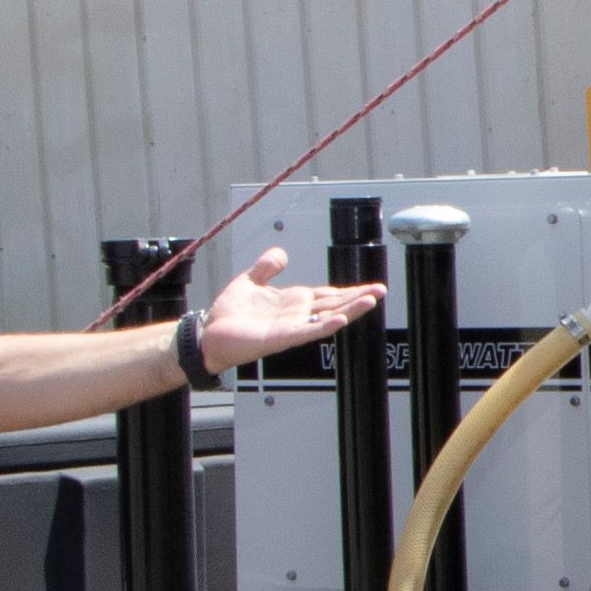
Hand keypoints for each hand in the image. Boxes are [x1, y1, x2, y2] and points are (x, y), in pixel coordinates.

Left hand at [193, 249, 388, 372]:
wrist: (209, 334)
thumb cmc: (228, 314)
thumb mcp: (249, 281)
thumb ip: (266, 267)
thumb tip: (280, 253)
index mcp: (293, 301)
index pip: (328, 295)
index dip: (349, 290)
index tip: (370, 286)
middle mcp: (296, 315)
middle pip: (334, 304)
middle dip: (358, 298)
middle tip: (381, 291)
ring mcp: (291, 327)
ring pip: (327, 318)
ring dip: (350, 311)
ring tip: (371, 301)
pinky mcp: (281, 338)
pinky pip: (306, 332)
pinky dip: (324, 326)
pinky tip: (339, 320)